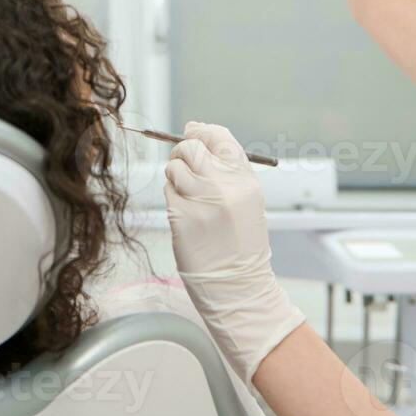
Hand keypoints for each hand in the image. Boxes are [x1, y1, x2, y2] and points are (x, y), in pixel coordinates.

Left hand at [164, 121, 305, 383]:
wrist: (238, 285)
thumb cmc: (240, 242)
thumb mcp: (247, 199)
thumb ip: (226, 168)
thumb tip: (195, 132)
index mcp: (245, 179)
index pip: (220, 138)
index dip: (202, 130)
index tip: (192, 130)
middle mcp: (224, 186)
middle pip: (192, 147)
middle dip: (183, 151)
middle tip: (184, 162)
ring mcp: (201, 201)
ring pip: (174, 167)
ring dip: (176, 175)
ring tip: (188, 195)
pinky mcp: (180, 217)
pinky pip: (168, 191)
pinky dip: (172, 196)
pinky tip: (184, 211)